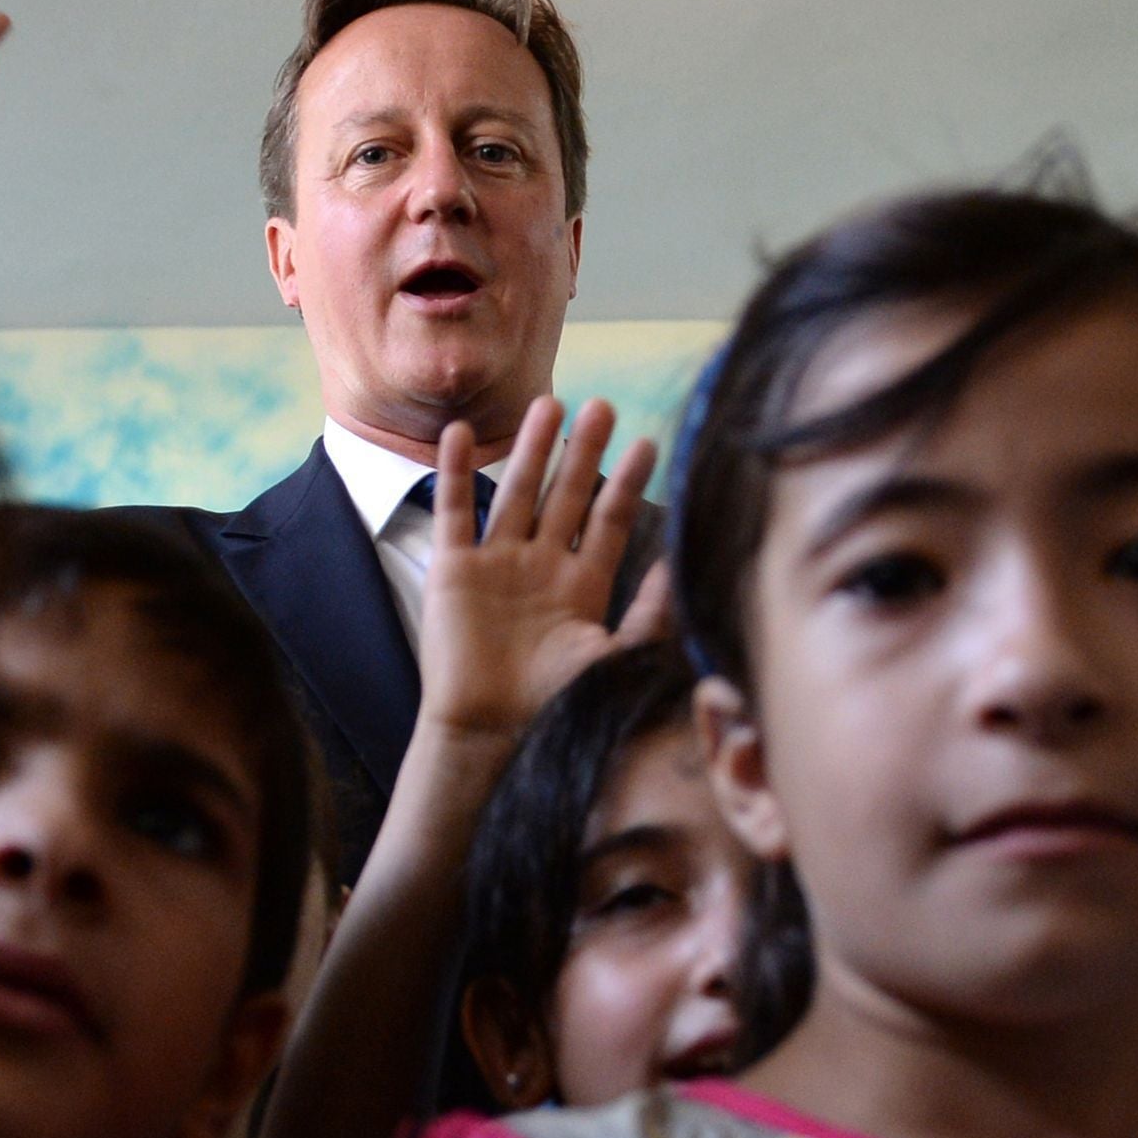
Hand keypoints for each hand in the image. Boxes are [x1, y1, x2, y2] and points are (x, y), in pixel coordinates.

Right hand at [414, 398, 665, 746]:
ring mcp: (497, 565)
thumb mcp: (616, 661)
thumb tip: (683, 569)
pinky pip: (455, 513)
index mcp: (582, 586)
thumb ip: (649, 616)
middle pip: (566, 496)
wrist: (490, 735)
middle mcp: (541, 568)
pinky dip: (455, 474)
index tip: (647, 442)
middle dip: (584, 452)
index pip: (610, 521)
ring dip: (529, 449)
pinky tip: (460, 434)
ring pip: (516, 493)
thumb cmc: (553, 706)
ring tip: (547, 402)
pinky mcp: (454, 572)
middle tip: (603, 405)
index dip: (627, 482)